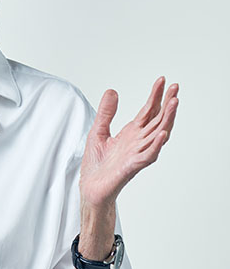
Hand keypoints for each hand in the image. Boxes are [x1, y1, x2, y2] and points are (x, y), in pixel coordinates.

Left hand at [80, 76, 178, 209]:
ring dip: (167, 119)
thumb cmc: (97, 164)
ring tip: (174, 103)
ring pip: (158, 134)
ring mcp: (138, 153)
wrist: (91, 188)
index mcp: (132, 133)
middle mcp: (139, 142)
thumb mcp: (98, 131)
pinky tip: (162, 133)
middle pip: (157, 119)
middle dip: (167, 103)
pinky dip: (157, 144)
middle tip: (176, 87)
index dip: (155, 96)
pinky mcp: (133, 166)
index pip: (148, 111)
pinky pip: (149, 155)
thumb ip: (106, 113)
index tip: (163, 80)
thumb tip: (112, 91)